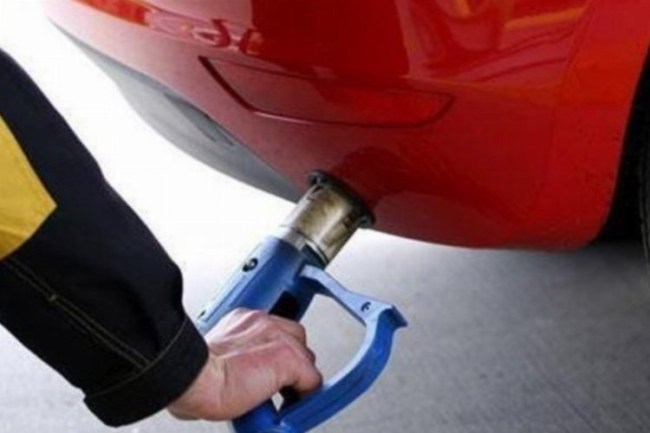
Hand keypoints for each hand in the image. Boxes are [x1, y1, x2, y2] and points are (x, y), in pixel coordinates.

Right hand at [167, 309, 321, 420]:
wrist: (193, 379)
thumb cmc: (192, 375)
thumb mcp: (213, 360)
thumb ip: (231, 361)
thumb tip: (234, 383)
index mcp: (243, 321)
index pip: (274, 332)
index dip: (274, 355)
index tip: (268, 371)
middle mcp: (263, 323)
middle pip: (296, 340)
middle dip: (290, 365)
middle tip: (275, 388)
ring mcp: (279, 338)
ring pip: (306, 359)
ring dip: (296, 380)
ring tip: (278, 398)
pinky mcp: (289, 358)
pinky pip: (312, 380)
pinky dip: (303, 396)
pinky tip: (286, 406)